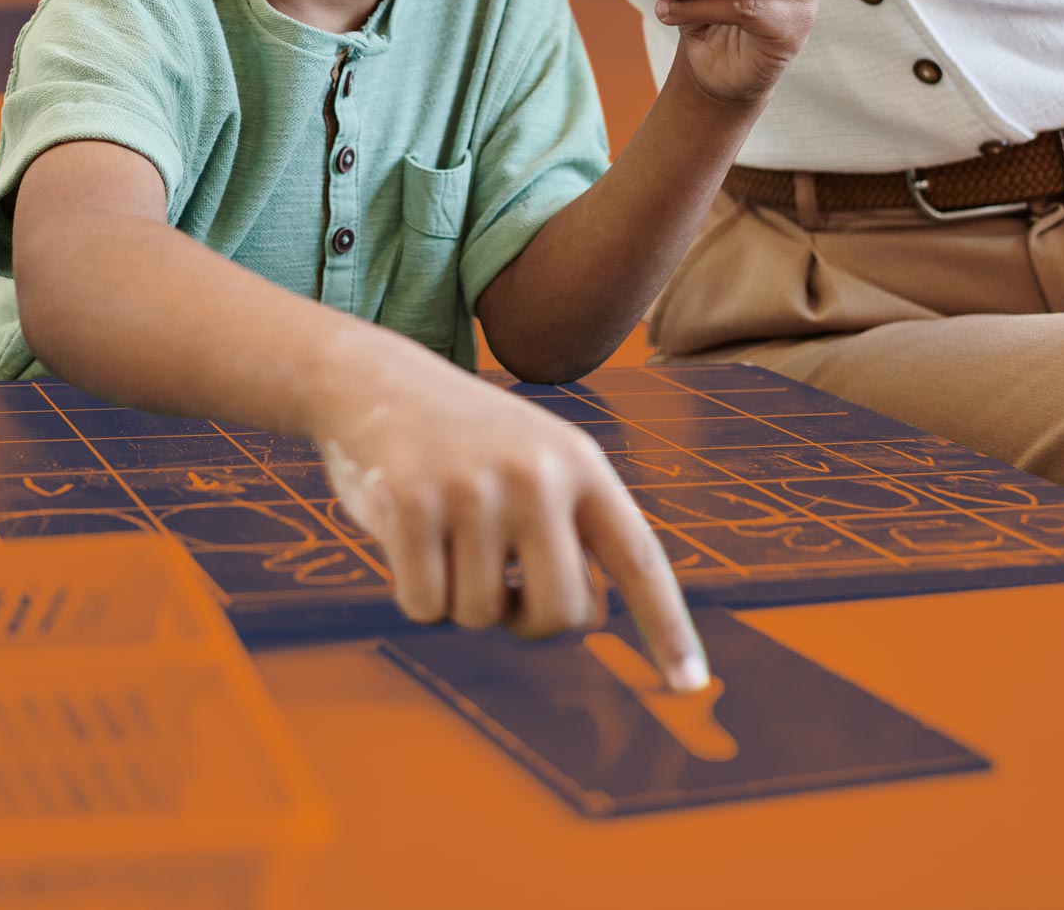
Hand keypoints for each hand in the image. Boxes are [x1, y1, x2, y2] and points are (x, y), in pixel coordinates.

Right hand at [312, 341, 707, 687]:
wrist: (372, 379)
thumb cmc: (461, 442)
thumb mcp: (534, 460)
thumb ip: (570, 527)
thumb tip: (586, 616)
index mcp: (580, 465)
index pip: (639, 559)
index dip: (667, 627)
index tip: (691, 685)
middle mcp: (536, 476)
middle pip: (561, 613)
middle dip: (528, 621)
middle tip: (503, 589)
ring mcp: (474, 490)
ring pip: (483, 615)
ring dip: (459, 598)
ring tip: (445, 538)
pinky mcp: (411, 505)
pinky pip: (426, 607)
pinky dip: (415, 595)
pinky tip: (406, 542)